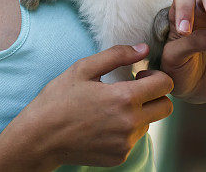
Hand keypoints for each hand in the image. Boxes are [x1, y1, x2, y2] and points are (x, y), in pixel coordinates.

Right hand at [0, 44, 172, 169]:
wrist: (39, 138)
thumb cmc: (58, 99)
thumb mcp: (83, 69)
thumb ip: (117, 55)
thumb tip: (143, 48)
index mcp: (124, 98)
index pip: (165, 85)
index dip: (156, 75)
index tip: (139, 75)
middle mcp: (130, 124)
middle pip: (166, 107)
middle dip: (155, 95)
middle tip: (132, 89)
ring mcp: (126, 143)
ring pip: (149, 123)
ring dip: (139, 113)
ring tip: (110, 108)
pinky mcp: (119, 156)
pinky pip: (134, 139)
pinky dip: (125, 130)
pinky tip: (103, 124)